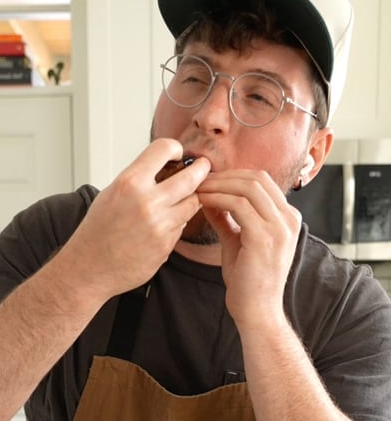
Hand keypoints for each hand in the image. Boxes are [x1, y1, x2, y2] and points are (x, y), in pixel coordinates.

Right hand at [60, 138, 209, 299]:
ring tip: (179, 199)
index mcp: (129, 183)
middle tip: (203, 167)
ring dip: (189, 199)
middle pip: (191, 177)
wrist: (89, 266)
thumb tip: (165, 166)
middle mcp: (147, 202)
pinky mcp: (166, 245)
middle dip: (201, 169)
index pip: (164, 149)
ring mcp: (160, 225)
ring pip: (192, 203)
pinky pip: (182, 226)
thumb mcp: (111, 193)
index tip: (177, 153)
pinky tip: (160, 226)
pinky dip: (176, 222)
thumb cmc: (97, 230)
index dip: (174, 148)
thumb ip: (138, 178)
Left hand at [197, 170, 301, 328]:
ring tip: (196, 188)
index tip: (207, 178)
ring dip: (218, 185)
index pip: (261, 180)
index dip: (232, 174)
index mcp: (287, 218)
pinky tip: (200, 201)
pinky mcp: (265, 237)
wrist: (256, 310)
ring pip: (248, 187)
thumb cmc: (247, 279)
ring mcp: (280, 227)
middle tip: (198, 179)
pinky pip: (238, 204)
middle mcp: (289, 219)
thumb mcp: (237, 240)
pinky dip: (217, 198)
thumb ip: (226, 217)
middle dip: (224, 175)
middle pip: (256, 178)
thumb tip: (208, 197)